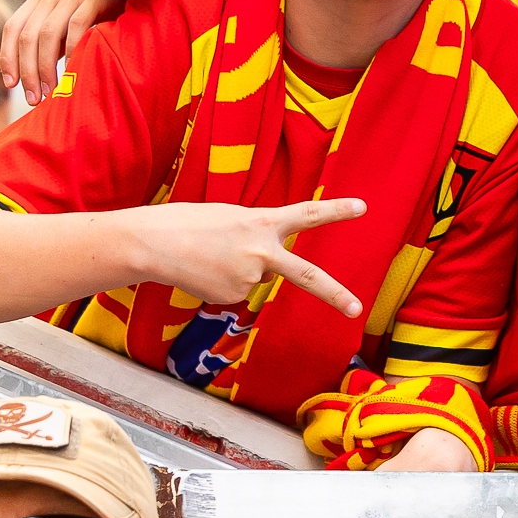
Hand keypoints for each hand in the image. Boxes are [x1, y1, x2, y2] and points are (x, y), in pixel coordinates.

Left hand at [0, 0, 123, 103]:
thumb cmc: (103, 2)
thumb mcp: (71, 14)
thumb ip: (54, 35)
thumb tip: (36, 73)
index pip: (12, 28)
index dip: (8, 57)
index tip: (11, 84)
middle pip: (28, 36)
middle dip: (27, 71)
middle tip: (33, 98)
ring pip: (47, 34)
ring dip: (45, 67)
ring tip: (51, 91)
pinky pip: (76, 27)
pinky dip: (71, 51)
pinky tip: (72, 70)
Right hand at [133, 198, 368, 316]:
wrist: (154, 243)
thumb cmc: (190, 222)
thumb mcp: (233, 217)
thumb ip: (259, 235)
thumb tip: (266, 267)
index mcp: (264, 222)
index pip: (307, 214)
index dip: (336, 211)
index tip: (363, 208)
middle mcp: (262, 252)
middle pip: (305, 276)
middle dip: (334, 293)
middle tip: (357, 309)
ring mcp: (247, 277)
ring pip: (257, 278)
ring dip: (239, 269)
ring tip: (210, 255)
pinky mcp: (230, 296)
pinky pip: (236, 290)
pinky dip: (223, 282)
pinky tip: (204, 270)